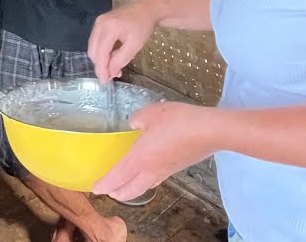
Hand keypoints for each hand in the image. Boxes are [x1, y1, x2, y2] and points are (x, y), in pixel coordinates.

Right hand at [87, 0, 159, 83]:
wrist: (146, 9)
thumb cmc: (143, 26)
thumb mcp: (135, 45)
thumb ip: (121, 59)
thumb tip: (111, 73)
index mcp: (109, 27)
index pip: (101, 53)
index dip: (101, 69)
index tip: (105, 82)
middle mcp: (100, 23)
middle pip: (93, 51)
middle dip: (101, 66)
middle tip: (112, 76)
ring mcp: (98, 22)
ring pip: (93, 47)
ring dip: (101, 60)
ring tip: (114, 68)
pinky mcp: (99, 23)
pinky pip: (96, 42)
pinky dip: (102, 52)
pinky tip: (112, 58)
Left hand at [92, 102, 219, 200]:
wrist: (209, 131)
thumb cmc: (179, 121)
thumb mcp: (151, 112)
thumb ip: (137, 119)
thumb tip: (133, 124)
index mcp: (140, 158)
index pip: (118, 177)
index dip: (105, 184)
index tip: (95, 189)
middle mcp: (151, 169)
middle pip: (130, 189)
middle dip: (117, 193)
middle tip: (108, 191)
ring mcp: (166, 170)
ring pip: (144, 187)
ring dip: (131, 190)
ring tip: (124, 187)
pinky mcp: (177, 167)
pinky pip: (156, 180)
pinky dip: (146, 182)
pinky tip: (148, 174)